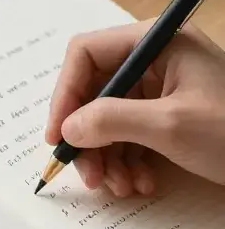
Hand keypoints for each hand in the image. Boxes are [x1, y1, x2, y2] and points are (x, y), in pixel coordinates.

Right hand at [46, 22, 224, 196]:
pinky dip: (127, 162)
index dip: (66, 93)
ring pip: (110, 119)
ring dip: (107, 156)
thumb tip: (69, 126)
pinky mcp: (169, 116)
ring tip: (119, 187)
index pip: (88, 53)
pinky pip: (131, 135)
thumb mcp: (170, 126)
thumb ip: (112, 121)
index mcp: (159, 41)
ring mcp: (164, 88)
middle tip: (87, 174)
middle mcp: (157, 59)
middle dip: (88, 135)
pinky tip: (140, 183)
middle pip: (96, 91)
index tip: (59, 133)